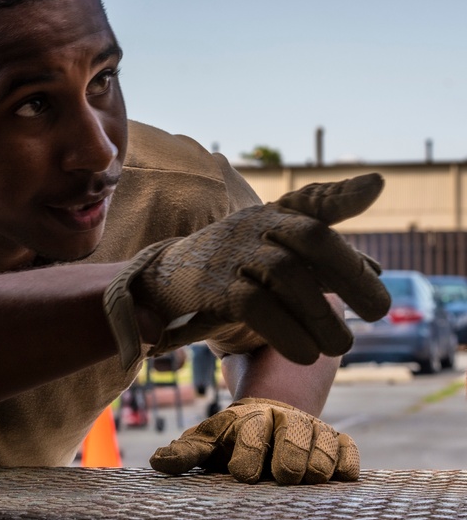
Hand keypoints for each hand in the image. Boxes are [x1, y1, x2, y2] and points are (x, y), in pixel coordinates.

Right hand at [103, 173, 390, 367]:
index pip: (310, 201)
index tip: (376, 187)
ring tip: (340, 346)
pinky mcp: (211, 288)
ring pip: (286, 274)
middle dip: (350, 272)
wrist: (160, 282)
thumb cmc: (230, 270)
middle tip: (380, 311)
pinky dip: (286, 331)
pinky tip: (306, 353)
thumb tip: (376, 268)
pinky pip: (255, 306)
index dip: (342, 194)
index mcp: (270, 217)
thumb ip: (321, 259)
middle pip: (311, 236)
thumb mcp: (271, 254)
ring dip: (321, 314)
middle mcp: (253, 227)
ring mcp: (231, 254)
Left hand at [149, 397, 359, 483]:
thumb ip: (187, 452)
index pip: (252, 434)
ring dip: (317, 466)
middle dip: (289, 459)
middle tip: (283, 476)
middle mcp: (284, 419)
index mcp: (250, 419)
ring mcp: (314, 429)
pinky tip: (337, 476)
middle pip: (294, 439)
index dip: (249, 454)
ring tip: (305, 478)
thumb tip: (157, 461)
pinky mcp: (339, 441)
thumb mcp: (208, 440)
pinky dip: (345, 466)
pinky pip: (349, 452)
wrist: (271, 417)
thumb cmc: (233, 437)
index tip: (243, 475)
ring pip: (324, 447)